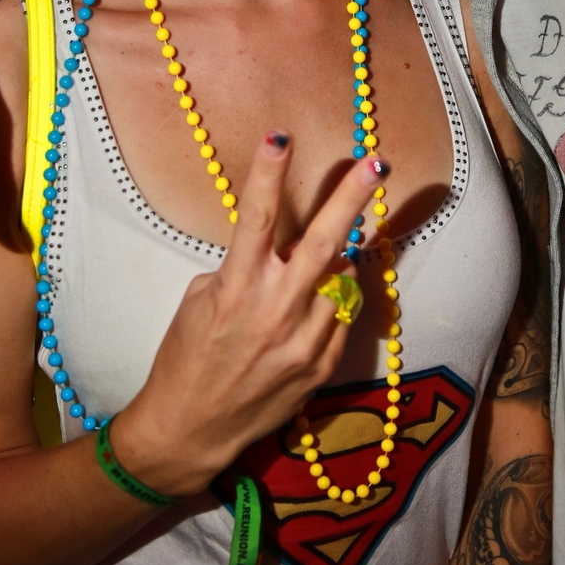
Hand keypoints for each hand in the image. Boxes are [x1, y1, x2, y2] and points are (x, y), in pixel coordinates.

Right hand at [110, 134, 386, 494]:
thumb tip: (284, 251)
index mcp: (237, 288)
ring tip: (321, 259)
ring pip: (341, 280)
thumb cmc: (186, 357)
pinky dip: (332, 301)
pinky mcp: (321, 368)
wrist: (191, 429)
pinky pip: (340, 318)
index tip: (281, 135)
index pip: (258, 218)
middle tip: (377, 163)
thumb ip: (245, 270)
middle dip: (352, 197)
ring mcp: (303, 342)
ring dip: (337, 261)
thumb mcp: (201, 301)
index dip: (269, 172)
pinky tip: (314, 304)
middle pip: (325, 242)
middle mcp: (275, 311)